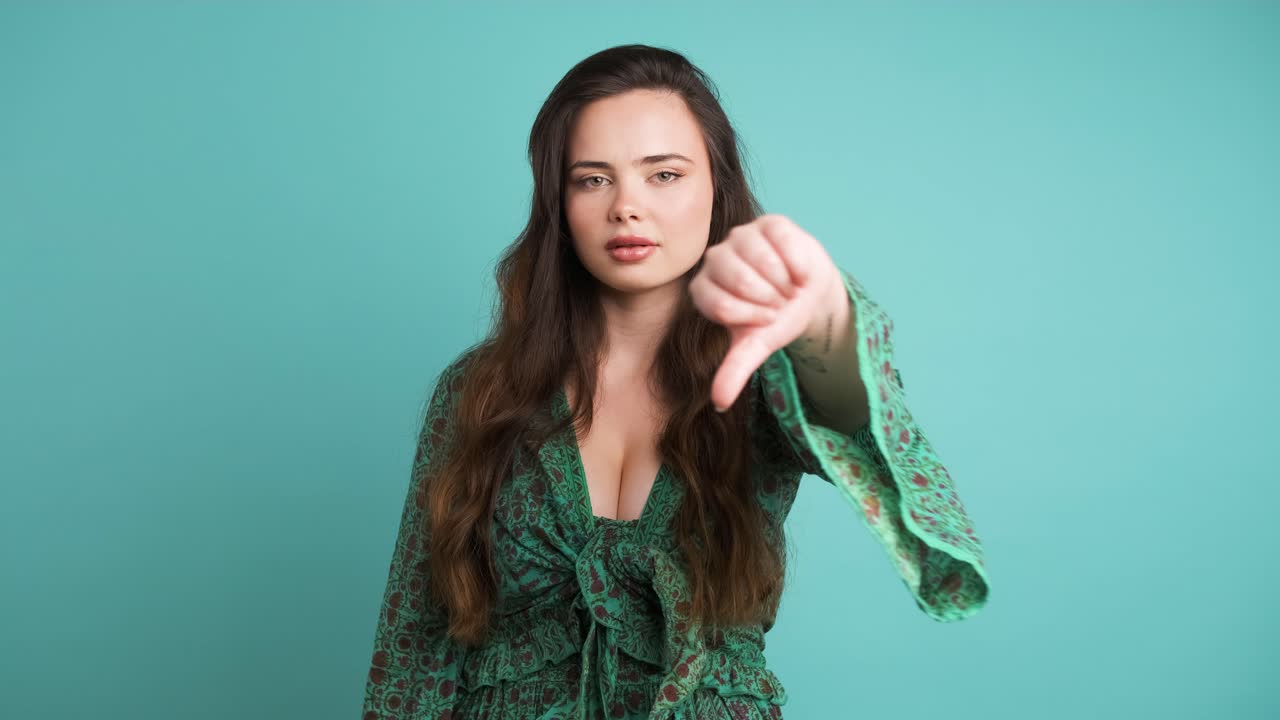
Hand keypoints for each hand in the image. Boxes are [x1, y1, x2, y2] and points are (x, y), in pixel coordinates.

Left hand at [689, 213, 840, 411]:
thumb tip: (720, 402)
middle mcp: (716, 258)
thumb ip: (735, 370)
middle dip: (767, 298)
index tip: (765, 321)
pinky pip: (780, 238)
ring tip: (789, 289)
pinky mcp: (768, 223)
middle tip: (780, 304)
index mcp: (705, 289)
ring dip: (782, 280)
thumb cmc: (775, 318)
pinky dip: (795, 261)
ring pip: (757, 255)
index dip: (750, 316)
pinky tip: (800, 273)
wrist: (808, 293)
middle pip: (737, 277)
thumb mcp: (756, 345)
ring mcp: (741, 237)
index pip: (718, 303)